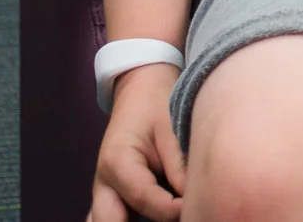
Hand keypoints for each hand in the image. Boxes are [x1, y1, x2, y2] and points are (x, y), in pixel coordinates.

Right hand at [91, 63, 185, 221]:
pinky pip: (113, 221)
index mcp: (117, 163)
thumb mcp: (170, 129)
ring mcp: (104, 196)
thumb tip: (193, 201)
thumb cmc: (156, 109)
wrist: (140, 94)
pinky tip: (154, 218)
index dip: (175, 210)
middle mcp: (104, 185)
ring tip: (162, 215)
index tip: (199, 206)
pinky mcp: (111, 201)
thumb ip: (179, 166)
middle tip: (177, 216)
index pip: (146, 201)